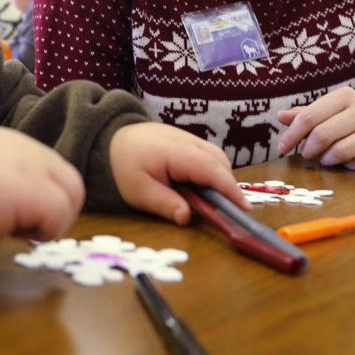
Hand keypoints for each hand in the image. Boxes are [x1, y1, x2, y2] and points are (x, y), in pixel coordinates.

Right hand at [0, 126, 83, 244]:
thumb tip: (1, 202)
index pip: (46, 168)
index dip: (38, 197)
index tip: (13, 217)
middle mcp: (19, 145)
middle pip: (68, 180)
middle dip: (52, 209)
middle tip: (20, 229)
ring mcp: (28, 164)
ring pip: (72, 194)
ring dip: (50, 220)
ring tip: (15, 230)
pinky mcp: (32, 189)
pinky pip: (60, 215)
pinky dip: (43, 231)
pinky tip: (12, 232)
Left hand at [109, 121, 246, 225]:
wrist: (111, 139)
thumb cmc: (124, 167)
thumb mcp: (138, 191)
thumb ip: (164, 204)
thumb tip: (187, 218)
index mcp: (174, 152)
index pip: (210, 169)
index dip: (229, 189)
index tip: (244, 208)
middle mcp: (186, 140)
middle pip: (219, 161)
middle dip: (227, 186)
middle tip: (224, 211)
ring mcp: (188, 137)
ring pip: (216, 156)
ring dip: (219, 178)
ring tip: (209, 200)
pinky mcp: (188, 140)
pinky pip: (208, 154)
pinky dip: (211, 170)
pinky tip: (199, 186)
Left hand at [277, 86, 354, 170]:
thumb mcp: (331, 112)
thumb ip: (306, 115)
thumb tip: (280, 116)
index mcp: (346, 96)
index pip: (309, 116)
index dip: (291, 135)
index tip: (282, 148)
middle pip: (322, 134)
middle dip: (309, 149)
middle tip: (307, 155)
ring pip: (341, 152)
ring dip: (328, 160)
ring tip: (327, 158)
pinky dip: (350, 168)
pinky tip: (351, 163)